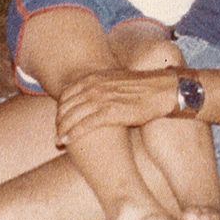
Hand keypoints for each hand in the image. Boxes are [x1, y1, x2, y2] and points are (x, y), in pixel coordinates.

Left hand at [55, 68, 177, 145]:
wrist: (162, 90)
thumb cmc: (141, 88)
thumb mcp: (116, 80)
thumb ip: (101, 85)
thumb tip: (92, 95)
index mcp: (95, 77)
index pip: (67, 92)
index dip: (60, 107)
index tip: (59, 119)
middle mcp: (95, 86)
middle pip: (66, 104)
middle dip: (59, 120)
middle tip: (57, 133)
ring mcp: (102, 98)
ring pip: (72, 115)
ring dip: (62, 129)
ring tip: (58, 141)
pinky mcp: (111, 111)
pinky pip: (85, 124)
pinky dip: (72, 133)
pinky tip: (66, 141)